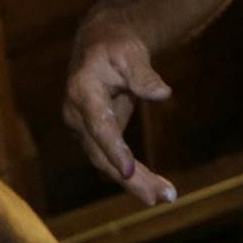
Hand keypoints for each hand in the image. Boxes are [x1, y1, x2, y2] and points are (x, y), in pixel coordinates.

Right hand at [63, 24, 178, 206]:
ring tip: (165, 196)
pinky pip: (111, 161)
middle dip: (130, 178)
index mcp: (83, 91)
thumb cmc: (116, 46)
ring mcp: (83, 129)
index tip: (129, 171)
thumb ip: (143, 74)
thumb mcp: (131, 52)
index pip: (99, 125)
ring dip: (134, 182)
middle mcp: (76, 115)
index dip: (113, 149)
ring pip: (105, 163)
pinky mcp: (95, 138)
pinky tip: (155, 189)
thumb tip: (162, 93)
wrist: (98, 47)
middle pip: (101, 154)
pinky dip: (133, 176)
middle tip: (160, 196)